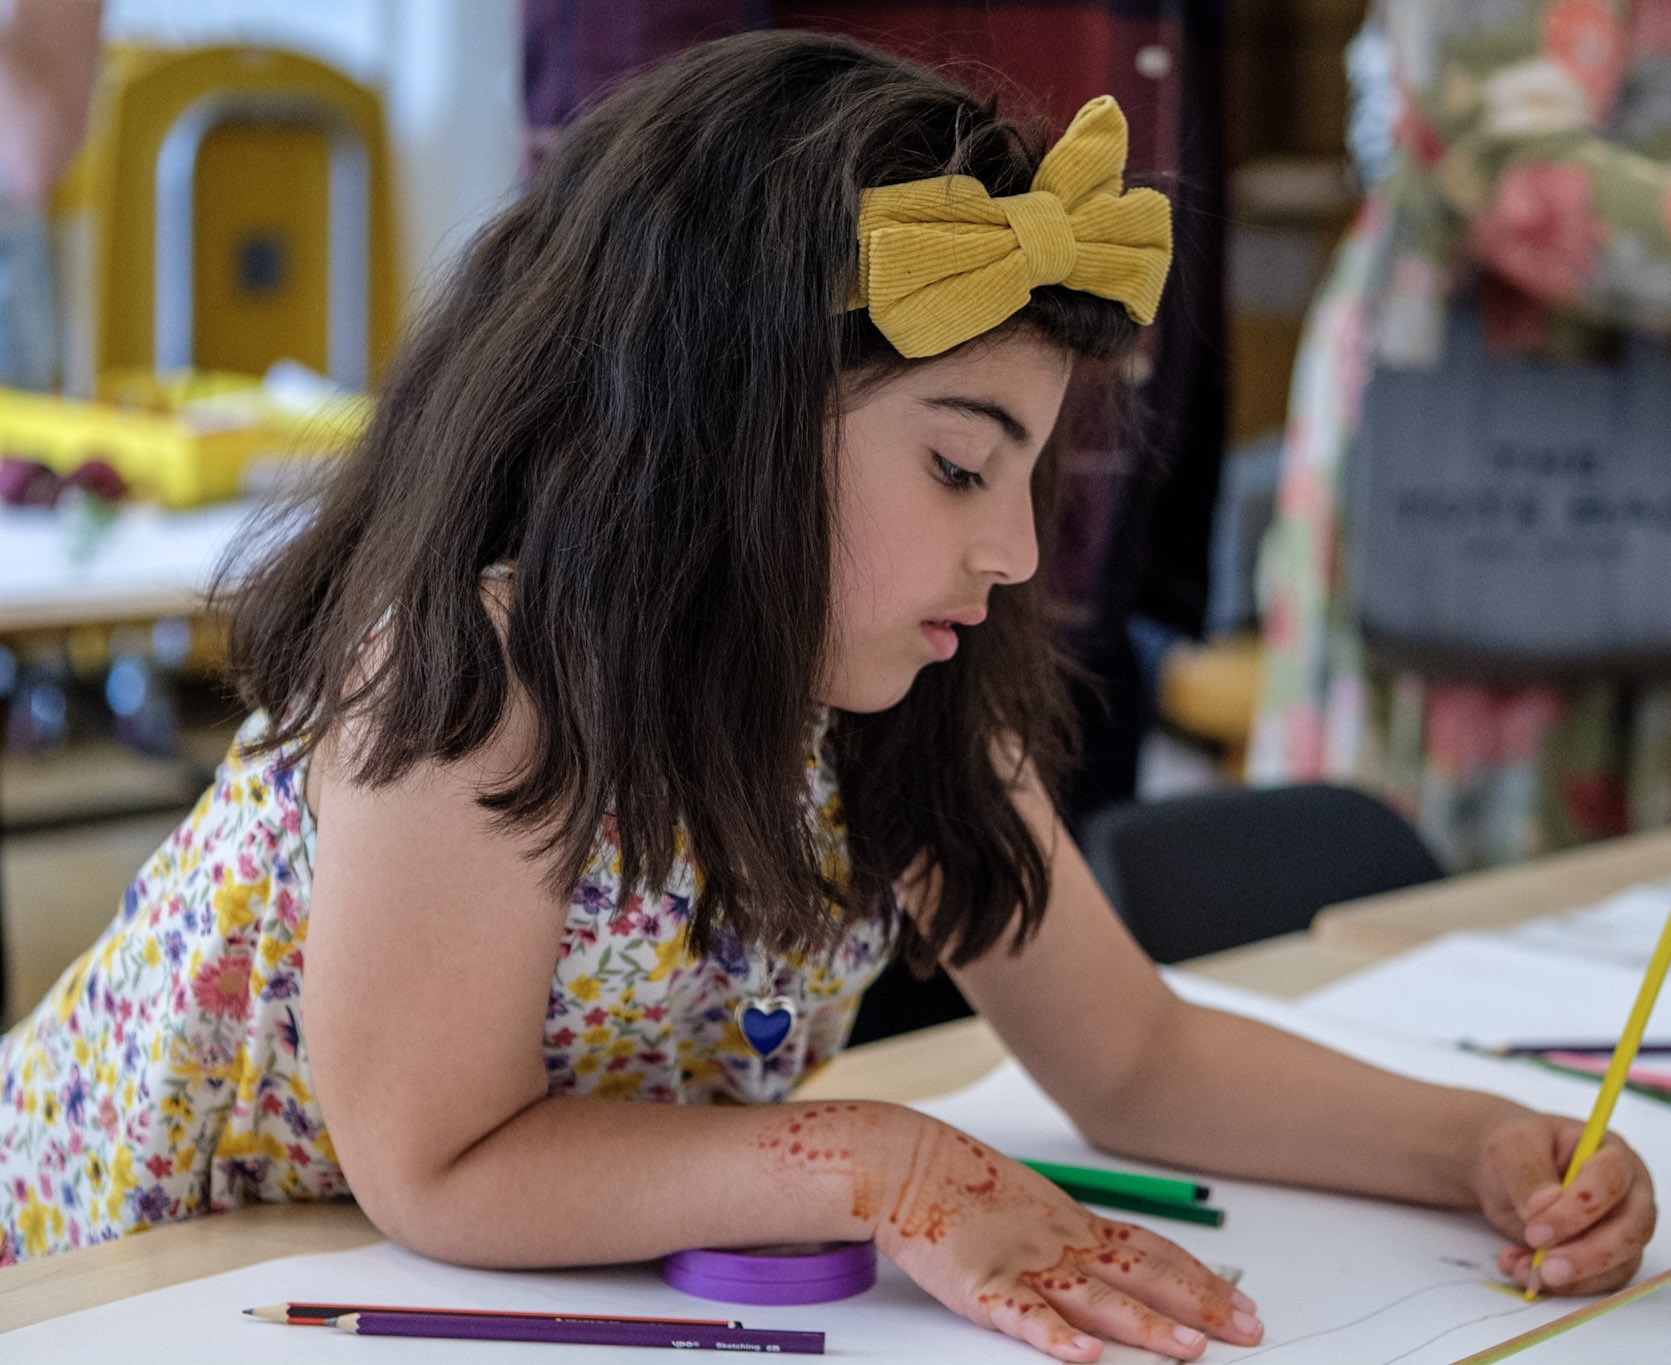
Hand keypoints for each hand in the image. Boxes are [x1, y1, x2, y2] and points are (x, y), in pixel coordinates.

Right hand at [872, 1114, 1262, 1360]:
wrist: (904, 1162)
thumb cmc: (964, 1185)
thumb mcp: (1032, 1203)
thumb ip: (1073, 1234)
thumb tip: (1119, 1258)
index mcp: (1074, 1224)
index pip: (1153, 1252)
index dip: (1201, 1278)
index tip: (1243, 1302)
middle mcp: (1060, 1242)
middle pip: (1140, 1276)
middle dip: (1198, 1305)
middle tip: (1246, 1330)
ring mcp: (1023, 1262)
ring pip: (1094, 1299)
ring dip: (1143, 1325)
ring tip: (1188, 1350)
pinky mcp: (980, 1285)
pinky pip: (1023, 1316)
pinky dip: (1055, 1337)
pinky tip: (1084, 1356)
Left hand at [1475, 1110, 1656, 1294]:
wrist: (1507, 1171)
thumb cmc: (1518, 1150)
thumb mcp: (1511, 1148)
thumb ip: (1528, 1174)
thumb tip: (1543, 1207)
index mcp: (1610, 1153)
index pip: (1611, 1182)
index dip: (1577, 1210)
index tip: (1536, 1229)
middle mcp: (1628, 1193)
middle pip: (1628, 1231)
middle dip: (1586, 1255)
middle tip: (1544, 1268)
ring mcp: (1622, 1228)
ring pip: (1618, 1264)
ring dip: (1572, 1277)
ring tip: (1524, 1272)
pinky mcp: (1608, 1258)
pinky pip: (1597, 1281)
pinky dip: (1562, 1285)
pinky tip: (1524, 1272)